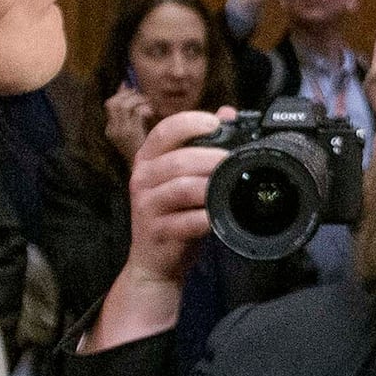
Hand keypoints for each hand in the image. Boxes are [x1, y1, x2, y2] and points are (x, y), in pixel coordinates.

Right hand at [82, 109, 231, 354]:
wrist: (154, 262)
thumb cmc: (173, 215)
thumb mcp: (184, 177)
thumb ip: (202, 145)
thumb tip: (228, 113)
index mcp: (147, 159)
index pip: (164, 131)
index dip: (190, 123)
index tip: (216, 123)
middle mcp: (142, 178)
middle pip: (177, 160)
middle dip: (210, 157)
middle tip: (234, 160)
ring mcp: (147, 206)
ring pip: (181, 188)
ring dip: (210, 185)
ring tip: (230, 184)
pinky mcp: (157, 231)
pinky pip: (185, 221)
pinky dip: (205, 217)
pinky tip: (218, 216)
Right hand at [103, 86, 156, 162]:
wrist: (146, 172)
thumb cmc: (145, 149)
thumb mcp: (134, 128)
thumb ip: (130, 109)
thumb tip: (124, 85)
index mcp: (110, 129)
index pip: (110, 103)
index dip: (122, 94)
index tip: (134, 91)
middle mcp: (112, 130)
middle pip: (114, 102)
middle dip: (130, 95)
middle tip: (143, 97)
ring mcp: (121, 132)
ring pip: (124, 105)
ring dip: (138, 100)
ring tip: (148, 105)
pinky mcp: (131, 134)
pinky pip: (136, 112)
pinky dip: (145, 108)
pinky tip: (151, 113)